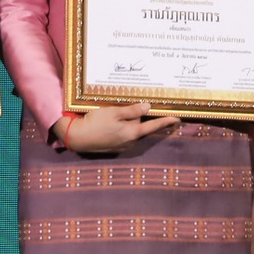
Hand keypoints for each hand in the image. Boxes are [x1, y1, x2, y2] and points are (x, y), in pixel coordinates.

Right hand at [53, 103, 181, 153]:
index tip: (178, 119)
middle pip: (142, 127)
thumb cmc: (95, 122)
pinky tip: (115, 122)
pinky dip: (124, 128)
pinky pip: (125, 135)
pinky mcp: (114, 147)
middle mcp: (130, 142)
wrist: (76, 138)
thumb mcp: (114, 112)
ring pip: (133, 131)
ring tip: (126, 112)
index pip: (153, 126)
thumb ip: (132, 110)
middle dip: (144, 118)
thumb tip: (148, 107)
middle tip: (144, 108)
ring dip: (132, 122)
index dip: (166, 122)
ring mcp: (121, 146)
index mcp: (132, 133)